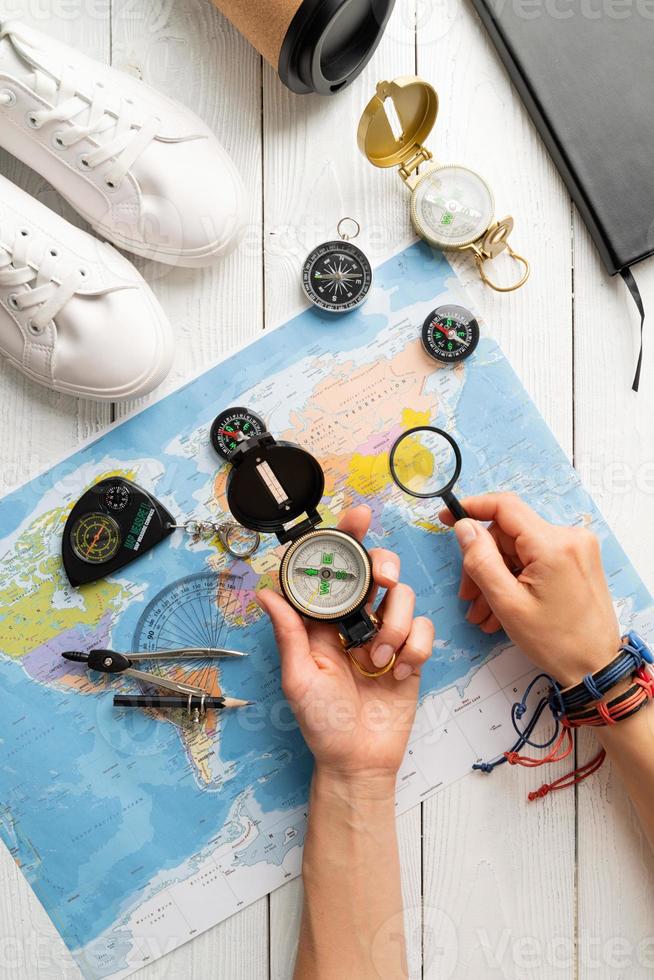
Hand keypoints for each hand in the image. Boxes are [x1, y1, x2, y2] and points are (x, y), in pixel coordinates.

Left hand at [257, 505, 433, 779]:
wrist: (359, 760)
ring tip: (378, 658)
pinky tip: (397, 672)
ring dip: (395, 624)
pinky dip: (415, 647)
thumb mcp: (298, 679)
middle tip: (382, 581)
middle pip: (379, 569)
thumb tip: (266, 593)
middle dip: (384, 566)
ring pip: (405, 596)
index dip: (348, 538)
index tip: (358, 516)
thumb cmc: (322, 723)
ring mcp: (387, 634)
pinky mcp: (412, 652)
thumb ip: (289, 634)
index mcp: (325, 620)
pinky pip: (425, 629)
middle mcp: (357, 620)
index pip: (336, 569)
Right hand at [439, 493, 620, 687]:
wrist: (597, 667)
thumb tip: (464, 526)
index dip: (472, 508)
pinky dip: (517, 578)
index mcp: (552, 544)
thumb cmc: (555, 642)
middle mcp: (569, 537)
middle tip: (469, 597)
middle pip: (508, 534)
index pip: (505, 507)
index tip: (447, 518)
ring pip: (519, 549)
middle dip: (483, 562)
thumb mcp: (508, 604)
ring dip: (498, 576)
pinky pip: (535, 559)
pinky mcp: (578, 560)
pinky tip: (504, 607)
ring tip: (484, 612)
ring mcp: (576, 548)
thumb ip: (481, 560)